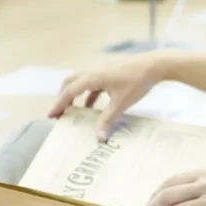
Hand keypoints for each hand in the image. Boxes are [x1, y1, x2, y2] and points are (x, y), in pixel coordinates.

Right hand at [48, 52, 170, 140]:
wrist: (154, 65)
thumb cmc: (137, 82)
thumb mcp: (121, 104)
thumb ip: (107, 121)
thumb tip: (98, 139)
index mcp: (92, 77)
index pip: (69, 92)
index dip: (59, 104)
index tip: (51, 116)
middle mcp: (93, 72)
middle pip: (70, 83)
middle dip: (63, 98)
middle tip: (59, 113)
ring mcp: (101, 71)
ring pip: (80, 82)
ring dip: (74, 96)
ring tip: (72, 111)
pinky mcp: (109, 73)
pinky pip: (92, 84)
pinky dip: (88, 95)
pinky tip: (92, 108)